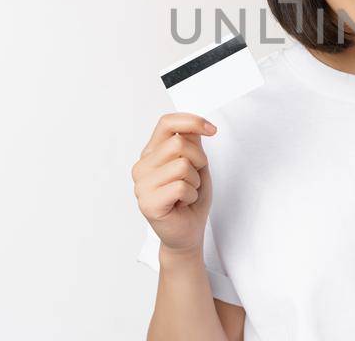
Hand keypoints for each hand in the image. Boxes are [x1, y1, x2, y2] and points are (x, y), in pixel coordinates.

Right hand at [132, 112, 216, 254]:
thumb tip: (195, 125)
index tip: (212, 130)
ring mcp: (141, 185)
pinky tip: (183, 204)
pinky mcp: (148, 203)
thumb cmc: (191, 199)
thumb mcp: (196, 165)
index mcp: (151, 153)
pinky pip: (181, 187)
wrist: (188, 233)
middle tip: (194, 179)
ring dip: (195, 181)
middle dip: (198, 160)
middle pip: (178, 142)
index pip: (166, 123)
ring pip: (182, 165)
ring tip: (187, 193)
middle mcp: (141, 166)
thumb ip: (192, 143)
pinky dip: (191, 195)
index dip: (192, 121)